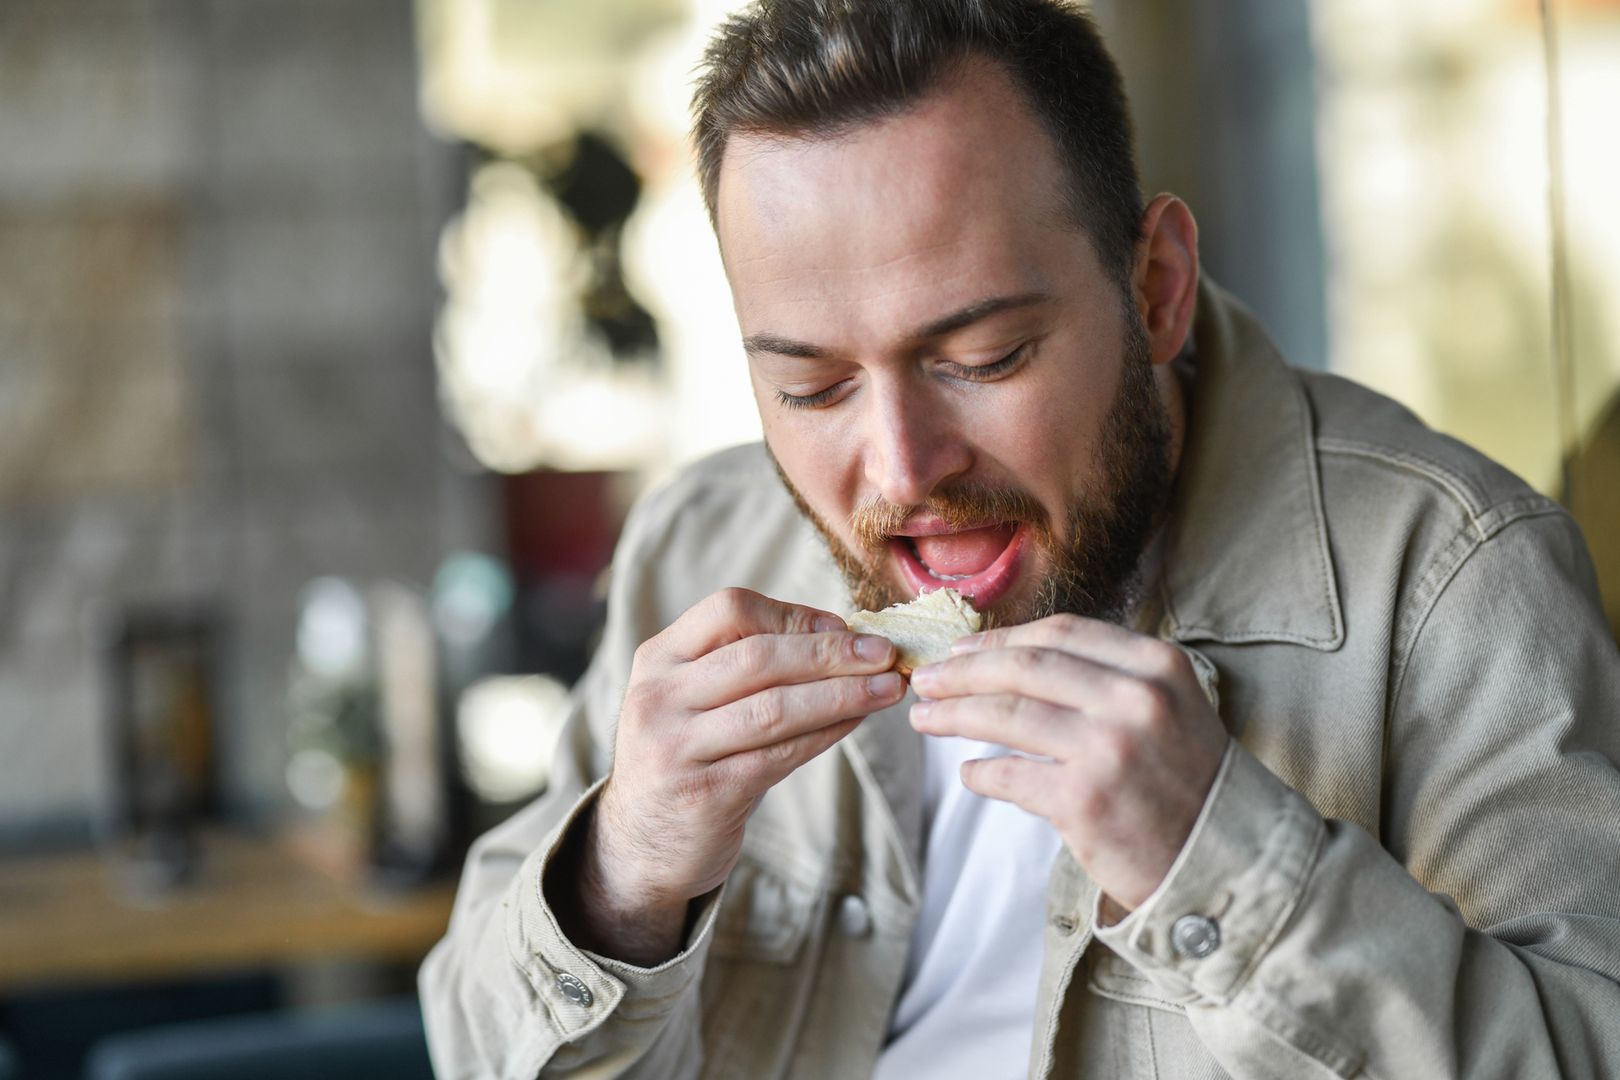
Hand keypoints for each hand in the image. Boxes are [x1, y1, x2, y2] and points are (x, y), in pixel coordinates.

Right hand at [567, 587, 904, 963]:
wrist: (642, 846)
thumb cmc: (688, 759)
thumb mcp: (693, 699)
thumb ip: (745, 666)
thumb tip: (840, 635)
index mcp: (658, 658)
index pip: (729, 611)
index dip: (793, 614)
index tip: (843, 626)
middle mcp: (658, 698)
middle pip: (758, 657)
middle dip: (831, 652)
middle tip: (885, 652)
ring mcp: (677, 748)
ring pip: (774, 708)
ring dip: (842, 693)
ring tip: (888, 687)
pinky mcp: (705, 794)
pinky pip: (780, 755)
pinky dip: (827, 734)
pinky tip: (857, 722)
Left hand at [907, 614, 1226, 916]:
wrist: (1224, 860)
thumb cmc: (1185, 781)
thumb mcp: (1167, 707)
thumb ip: (1104, 676)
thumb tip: (1010, 657)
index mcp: (1155, 665)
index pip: (1060, 632)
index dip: (1001, 639)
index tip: (962, 649)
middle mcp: (1134, 699)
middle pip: (1023, 667)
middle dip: (963, 671)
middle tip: (924, 679)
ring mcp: (1109, 749)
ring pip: (1007, 715)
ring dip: (954, 715)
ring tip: (924, 718)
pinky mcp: (1084, 802)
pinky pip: (1010, 776)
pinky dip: (980, 775)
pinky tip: (969, 775)